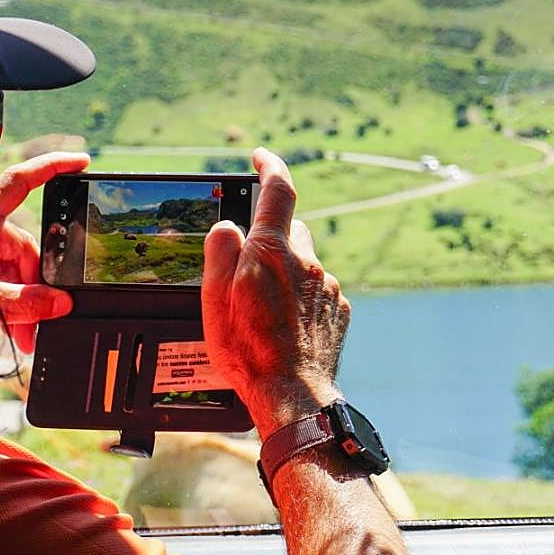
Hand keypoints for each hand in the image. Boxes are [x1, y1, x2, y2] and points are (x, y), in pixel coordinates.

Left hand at [0, 151, 89, 352]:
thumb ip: (24, 303)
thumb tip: (58, 304)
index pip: (24, 181)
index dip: (54, 167)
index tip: (82, 162)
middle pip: (24, 247)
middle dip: (38, 286)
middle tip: (44, 322)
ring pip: (9, 267)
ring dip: (21, 300)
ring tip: (26, 336)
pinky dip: (4, 301)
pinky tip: (12, 327)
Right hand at [202, 147, 350, 436]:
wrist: (292, 396)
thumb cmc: (248, 352)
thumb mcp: (215, 300)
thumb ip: (220, 253)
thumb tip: (228, 226)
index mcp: (272, 251)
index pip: (278, 190)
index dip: (270, 166)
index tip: (260, 158)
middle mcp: (306, 262)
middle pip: (289, 231)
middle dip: (270, 240)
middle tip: (247, 272)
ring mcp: (327, 286)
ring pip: (303, 264)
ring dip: (285, 275)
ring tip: (264, 313)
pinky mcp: (339, 310)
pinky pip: (316, 291)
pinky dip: (301, 299)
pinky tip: (284, 327)